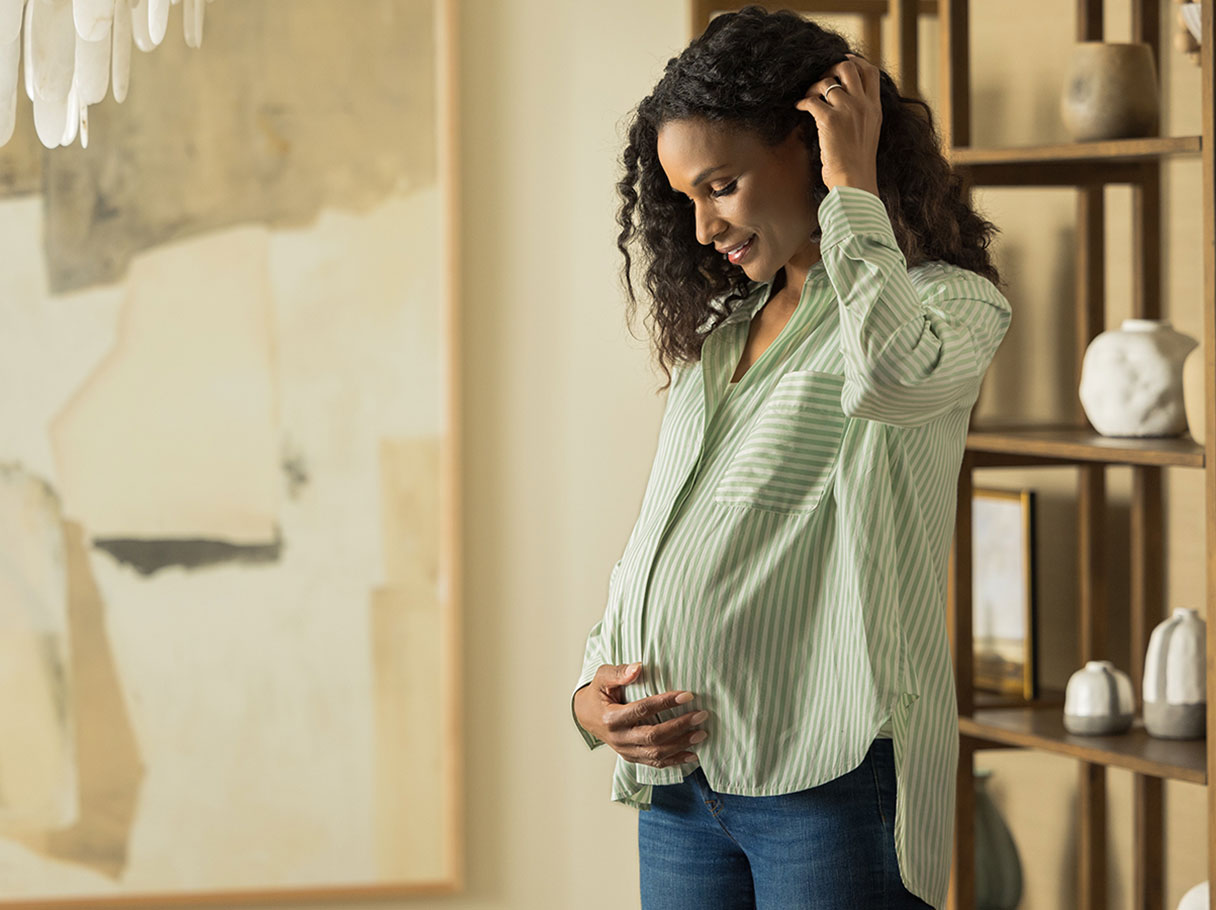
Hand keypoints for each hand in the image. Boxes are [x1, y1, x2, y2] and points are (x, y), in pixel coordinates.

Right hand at [573, 662, 708, 768]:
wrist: (586, 716)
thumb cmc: (598, 693)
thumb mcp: (602, 677)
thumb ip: (619, 672)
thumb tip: (638, 668)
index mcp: (611, 718)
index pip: (642, 710)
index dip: (665, 702)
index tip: (687, 695)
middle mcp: (618, 738)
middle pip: (653, 736)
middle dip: (680, 726)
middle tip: (701, 715)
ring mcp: (625, 751)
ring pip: (656, 753)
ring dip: (681, 744)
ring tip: (701, 734)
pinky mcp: (631, 757)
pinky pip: (655, 763)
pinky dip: (675, 760)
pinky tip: (692, 755)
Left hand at [794, 53, 881, 196]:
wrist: (855, 181)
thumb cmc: (858, 164)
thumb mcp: (869, 133)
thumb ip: (864, 114)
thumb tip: (850, 104)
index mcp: (875, 108)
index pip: (871, 72)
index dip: (856, 61)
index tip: (844, 60)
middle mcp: (863, 105)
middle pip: (848, 68)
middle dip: (831, 68)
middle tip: (821, 78)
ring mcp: (847, 110)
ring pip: (826, 82)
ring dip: (813, 86)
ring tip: (807, 97)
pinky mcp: (830, 120)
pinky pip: (812, 100)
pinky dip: (803, 102)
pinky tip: (799, 107)